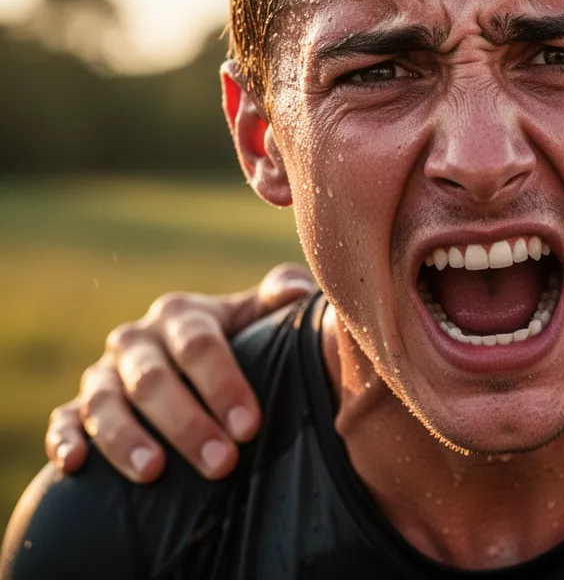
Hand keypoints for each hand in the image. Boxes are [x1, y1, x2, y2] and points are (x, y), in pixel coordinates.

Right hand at [45, 263, 315, 481]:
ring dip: (126, 438)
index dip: (223, 385)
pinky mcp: (77, 407)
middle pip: (154, 380)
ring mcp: (104, 374)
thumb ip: (280, 298)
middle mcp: (137, 340)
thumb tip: (300, 291)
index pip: (199, 346)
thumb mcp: (258, 316)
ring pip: (104, 403)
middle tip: (221, 463)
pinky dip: (63, 440)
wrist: (194, 364)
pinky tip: (73, 465)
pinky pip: (63, 421)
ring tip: (153, 472)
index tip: (250, 426)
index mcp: (181, 315)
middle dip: (187, 424)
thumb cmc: (239, 341)